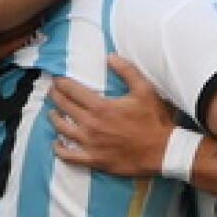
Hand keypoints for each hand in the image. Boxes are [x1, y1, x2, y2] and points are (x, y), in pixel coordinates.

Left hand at [49, 55, 177, 177]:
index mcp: (101, 107)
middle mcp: (91, 124)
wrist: (164, 150)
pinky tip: (56, 143)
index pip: (72, 90)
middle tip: (52, 91)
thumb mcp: (145, 90)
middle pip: (64, 107)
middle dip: (55, 96)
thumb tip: (110, 57)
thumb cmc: (155, 120)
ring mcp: (91, 143)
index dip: (61, 83)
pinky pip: (69, 156)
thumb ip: (127, 71)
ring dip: (54, 119)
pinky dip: (59, 149)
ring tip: (53, 113)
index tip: (57, 79)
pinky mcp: (94, 159)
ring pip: (62, 129)